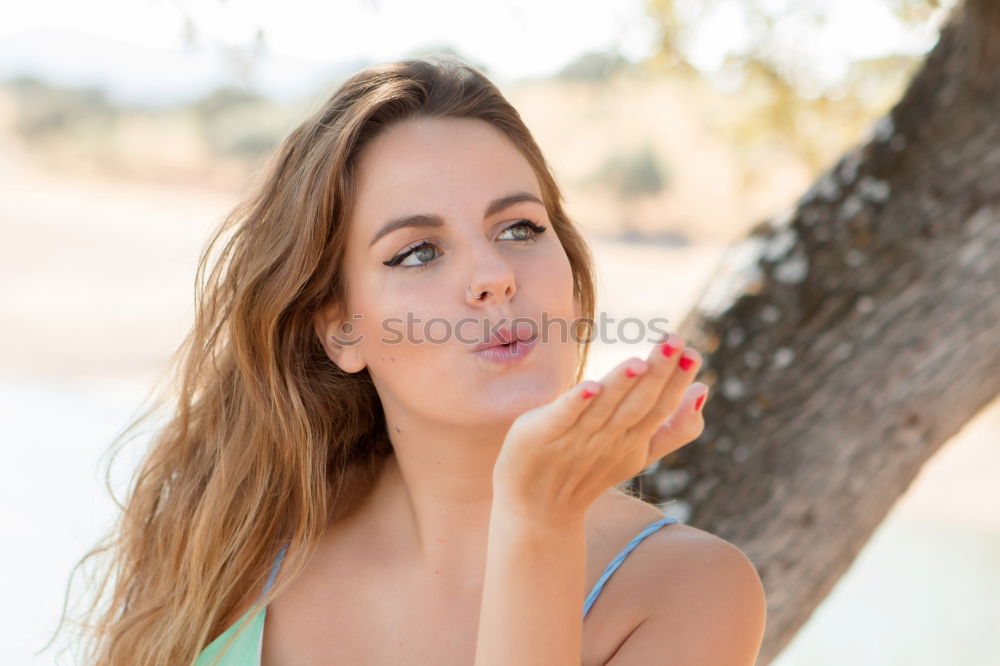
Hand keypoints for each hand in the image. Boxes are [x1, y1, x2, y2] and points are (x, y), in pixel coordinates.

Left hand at [492, 332, 707, 521]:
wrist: (537, 510)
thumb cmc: (590, 470)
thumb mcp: (639, 452)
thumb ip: (675, 428)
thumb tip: (703, 390)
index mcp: (634, 440)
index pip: (662, 407)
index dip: (677, 381)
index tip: (694, 353)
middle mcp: (610, 438)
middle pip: (638, 403)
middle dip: (658, 372)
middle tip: (675, 340)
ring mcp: (578, 437)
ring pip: (605, 407)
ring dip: (622, 384)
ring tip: (639, 362)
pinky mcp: (544, 433)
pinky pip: (563, 416)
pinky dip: (577, 403)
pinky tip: (591, 387)